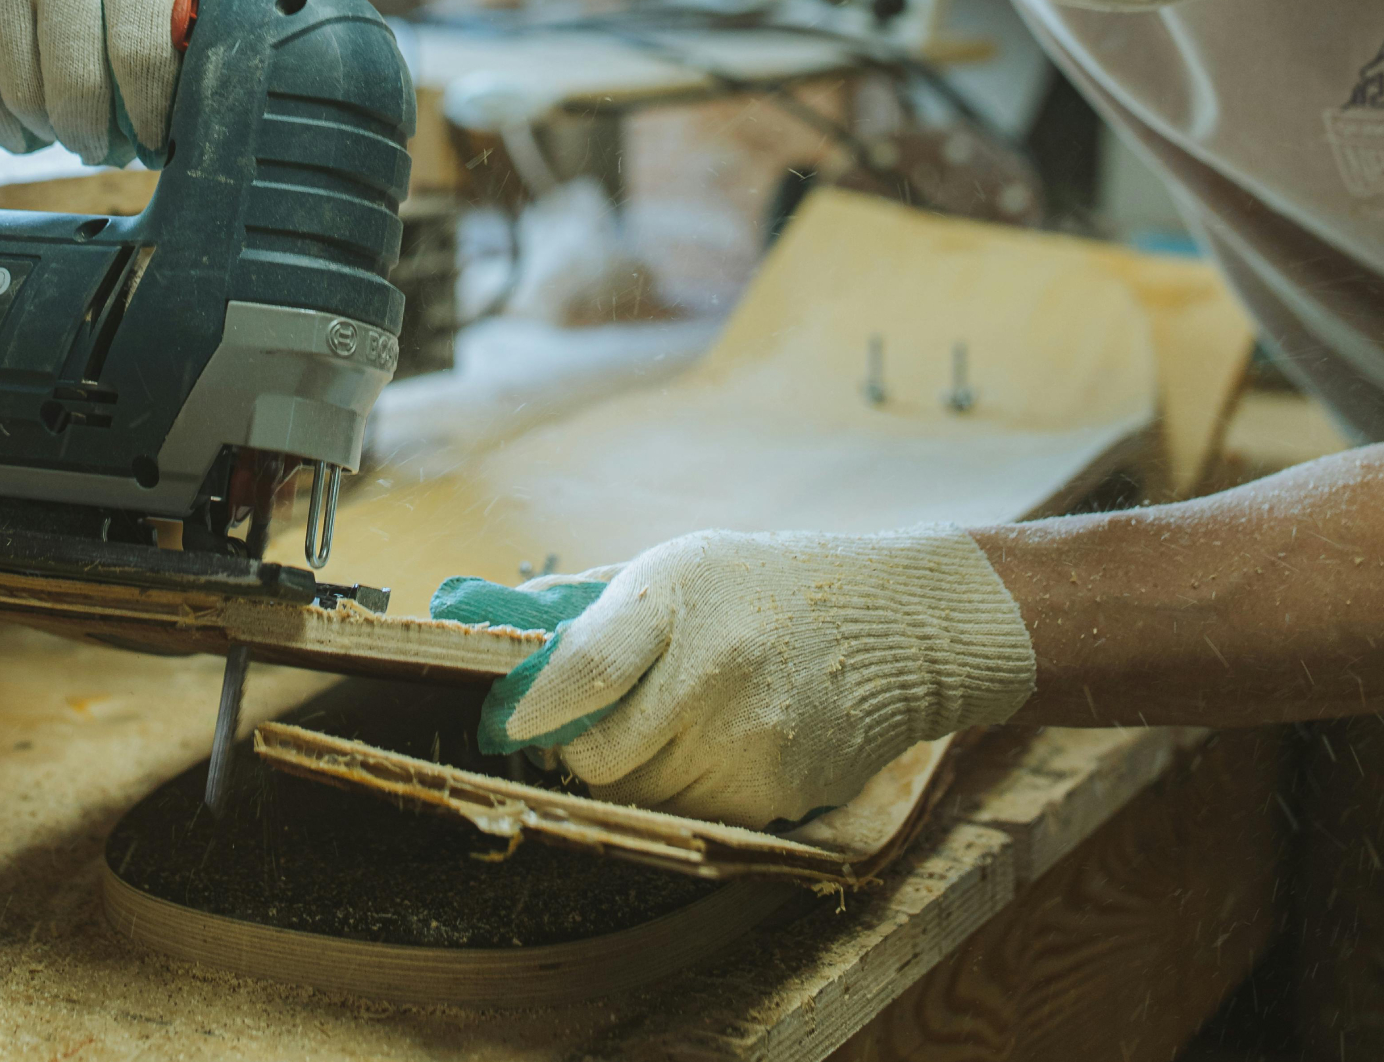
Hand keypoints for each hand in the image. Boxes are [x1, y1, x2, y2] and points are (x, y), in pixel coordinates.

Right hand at [0, 0, 215, 162]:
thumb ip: (197, 0)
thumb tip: (223, 92)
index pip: (142, 52)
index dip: (150, 117)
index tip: (155, 142)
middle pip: (74, 83)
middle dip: (93, 138)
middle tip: (103, 149)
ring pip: (18, 92)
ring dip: (46, 133)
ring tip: (63, 134)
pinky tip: (16, 128)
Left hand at [432, 527, 1034, 828]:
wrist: (891, 624)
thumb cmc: (760, 586)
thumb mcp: (674, 565)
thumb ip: (585, 604)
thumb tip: (492, 627)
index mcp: (673, 599)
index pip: (582, 673)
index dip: (531, 708)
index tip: (505, 720)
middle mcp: (712, 672)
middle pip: (597, 756)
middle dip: (574, 750)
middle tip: (578, 730)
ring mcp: (748, 740)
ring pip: (639, 798)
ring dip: (627, 777)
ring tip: (656, 729)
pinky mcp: (777, 793)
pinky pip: (691, 817)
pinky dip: (681, 794)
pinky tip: (708, 748)